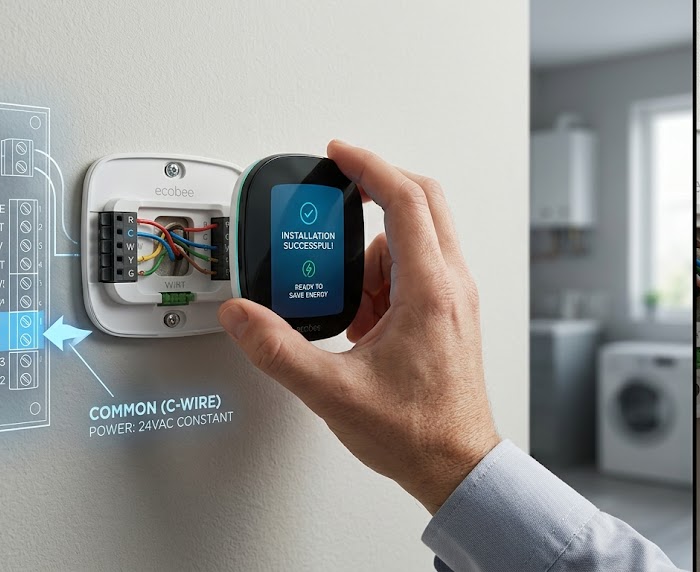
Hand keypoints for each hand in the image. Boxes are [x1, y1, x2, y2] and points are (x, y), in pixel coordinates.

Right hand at [217, 140, 500, 513]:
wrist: (457, 465)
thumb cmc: (417, 433)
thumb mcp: (333, 392)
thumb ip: (278, 349)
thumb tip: (241, 316)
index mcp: (430, 291)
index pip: (405, 200)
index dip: (369, 167)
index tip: (339, 154)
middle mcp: (452, 286)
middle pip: (422, 203)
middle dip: (376, 192)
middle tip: (337, 199)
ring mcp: (455, 298)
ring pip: (417, 239)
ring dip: (375, 253)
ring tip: (351, 306)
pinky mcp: (450, 313)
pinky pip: (417, 269)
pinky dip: (386, 278)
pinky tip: (365, 322)